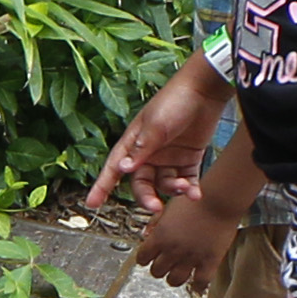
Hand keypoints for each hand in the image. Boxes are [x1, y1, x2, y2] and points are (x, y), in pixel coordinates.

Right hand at [86, 58, 227, 212]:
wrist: (204, 90)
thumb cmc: (174, 101)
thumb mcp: (154, 126)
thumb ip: (141, 149)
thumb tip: (122, 169)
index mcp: (133, 143)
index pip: (114, 169)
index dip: (101, 186)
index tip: (92, 204)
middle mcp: (149, 154)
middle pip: (142, 183)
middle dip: (147, 196)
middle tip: (155, 207)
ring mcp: (169, 157)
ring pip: (165, 184)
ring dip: (173, 189)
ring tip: (185, 187)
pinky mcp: (188, 158)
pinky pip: (186, 180)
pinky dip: (190, 189)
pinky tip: (194, 194)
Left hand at [134, 193, 238, 292]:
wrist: (219, 200)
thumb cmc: (194, 200)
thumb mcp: (167, 209)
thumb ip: (154, 224)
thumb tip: (145, 236)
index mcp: (159, 237)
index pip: (142, 258)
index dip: (145, 258)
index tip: (149, 258)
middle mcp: (172, 250)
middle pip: (156, 272)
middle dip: (159, 268)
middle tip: (165, 264)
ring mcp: (190, 258)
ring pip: (174, 281)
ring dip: (174, 277)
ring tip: (178, 272)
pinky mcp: (209, 262)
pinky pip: (200, 282)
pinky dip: (197, 285)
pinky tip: (196, 283)